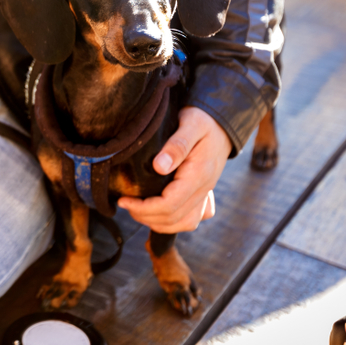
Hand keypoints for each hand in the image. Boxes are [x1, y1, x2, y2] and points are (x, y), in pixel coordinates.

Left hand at [116, 106, 231, 232]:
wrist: (221, 124)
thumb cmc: (203, 120)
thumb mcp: (191, 123)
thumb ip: (176, 145)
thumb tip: (159, 166)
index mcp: (199, 174)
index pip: (170, 204)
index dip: (144, 207)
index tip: (124, 200)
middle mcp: (204, 188)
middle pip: (173, 218)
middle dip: (145, 216)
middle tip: (125, 204)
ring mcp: (205, 194)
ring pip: (183, 223)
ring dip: (157, 222)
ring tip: (137, 210)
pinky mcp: (203, 196)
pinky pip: (190, 219)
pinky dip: (172, 223)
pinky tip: (156, 215)